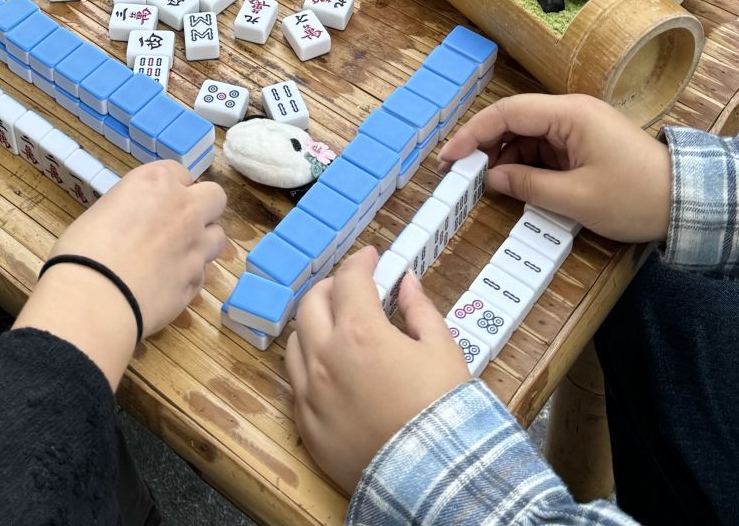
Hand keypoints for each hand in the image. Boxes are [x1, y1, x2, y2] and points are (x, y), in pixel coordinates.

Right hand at [15, 161, 226, 387]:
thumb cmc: (83, 251)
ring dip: (202, 242)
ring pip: (218, 236)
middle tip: (178, 224)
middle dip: (202, 207)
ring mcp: (195, 244)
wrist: (94, 299)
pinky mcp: (196, 281)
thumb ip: (131, 210)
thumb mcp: (103, 211)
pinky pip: (202, 272)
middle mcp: (184, 207)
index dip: (170, 188)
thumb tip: (134, 224)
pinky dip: (189, 276)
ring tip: (177, 256)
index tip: (156, 203)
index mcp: (156, 181)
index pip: (180, 172)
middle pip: (214, 196)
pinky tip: (167, 285)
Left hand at [285, 246, 468, 494]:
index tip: (371, 258)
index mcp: (360, 331)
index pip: (349, 279)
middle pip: (312, 303)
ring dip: (315, 325)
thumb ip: (419, 310)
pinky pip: (295, 383)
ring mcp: (310, 393)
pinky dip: (309, 365)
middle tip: (353, 289)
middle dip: (333, 287)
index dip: (361, 262)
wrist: (432, 479)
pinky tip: (329, 368)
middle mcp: (326, 357)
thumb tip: (407, 283)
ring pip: (296, 341)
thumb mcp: (442, 350)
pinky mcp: (306, 426)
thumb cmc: (442, 411)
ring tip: (338, 327)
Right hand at [440, 93, 670, 242]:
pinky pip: (546, 147)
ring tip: (486, 185)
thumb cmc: (635, 198)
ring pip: (529, 135)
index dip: (473, 133)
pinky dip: (527, 163)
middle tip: (461, 175)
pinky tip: (516, 184)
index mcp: (569, 114)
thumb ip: (528, 185)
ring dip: (506, 157)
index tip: (448, 157)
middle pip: (516, 119)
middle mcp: (572, 111)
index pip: (508, 113)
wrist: (688, 202)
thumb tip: (491, 179)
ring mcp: (580, 126)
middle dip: (486, 145)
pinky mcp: (587, 142)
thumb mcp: (576, 199)